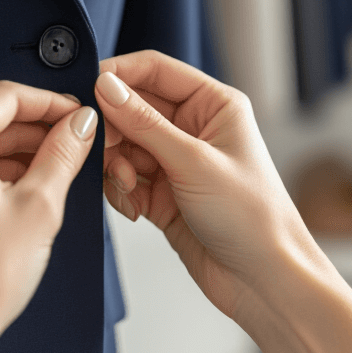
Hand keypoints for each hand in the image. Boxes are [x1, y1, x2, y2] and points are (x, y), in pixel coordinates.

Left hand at [0, 82, 96, 352]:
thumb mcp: (38, 209)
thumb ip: (62, 157)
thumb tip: (78, 127)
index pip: (6, 95)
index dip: (49, 101)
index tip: (76, 115)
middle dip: (35, 129)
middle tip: (73, 144)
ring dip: (16, 156)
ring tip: (53, 177)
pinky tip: (19, 205)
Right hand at [97, 51, 312, 325]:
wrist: (264, 282)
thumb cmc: (253, 218)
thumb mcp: (194, 162)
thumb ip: (144, 123)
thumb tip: (106, 86)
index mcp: (213, 104)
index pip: (155, 71)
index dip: (118, 75)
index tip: (87, 88)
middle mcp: (194, 128)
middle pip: (132, 108)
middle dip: (113, 129)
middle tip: (98, 148)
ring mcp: (176, 162)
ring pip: (123, 145)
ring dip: (114, 165)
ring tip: (125, 186)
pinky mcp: (162, 194)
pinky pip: (123, 178)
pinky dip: (119, 191)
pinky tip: (133, 209)